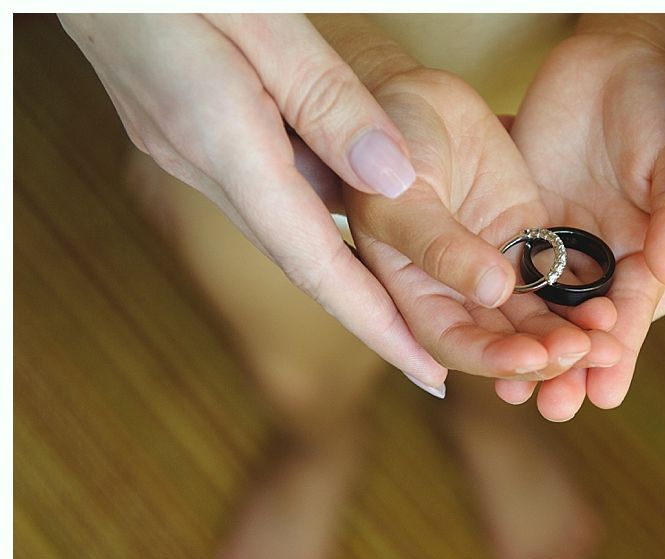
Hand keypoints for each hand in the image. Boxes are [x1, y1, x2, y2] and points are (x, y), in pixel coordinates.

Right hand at [59, 13, 447, 390]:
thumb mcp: (267, 24)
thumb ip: (331, 102)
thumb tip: (395, 180)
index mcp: (224, 145)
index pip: (312, 260)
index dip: (373, 323)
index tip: (423, 369)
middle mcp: (201, 165)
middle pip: (301, 261)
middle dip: (369, 316)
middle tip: (429, 362)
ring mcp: (188, 153)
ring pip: (285, 225)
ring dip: (346, 270)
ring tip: (410, 301)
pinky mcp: (186, 136)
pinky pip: (266, 190)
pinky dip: (315, 217)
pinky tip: (352, 213)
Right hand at [338, 61, 624, 420]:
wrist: (414, 94)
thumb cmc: (388, 141)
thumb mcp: (402, 195)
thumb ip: (441, 247)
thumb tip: (493, 292)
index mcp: (414, 291)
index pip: (454, 343)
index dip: (493, 358)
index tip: (535, 356)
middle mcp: (454, 291)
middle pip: (502, 342)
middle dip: (545, 353)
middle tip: (588, 351)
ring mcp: (493, 267)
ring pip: (535, 318)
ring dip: (570, 333)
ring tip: (610, 338)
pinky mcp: (524, 241)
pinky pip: (556, 280)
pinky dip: (581, 297)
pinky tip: (613, 306)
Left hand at [510, 16, 664, 407]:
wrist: (628, 47)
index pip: (651, 307)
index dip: (623, 348)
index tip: (598, 387)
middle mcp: (637, 256)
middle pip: (603, 320)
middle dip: (576, 363)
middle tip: (551, 406)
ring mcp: (591, 241)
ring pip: (560, 303)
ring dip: (539, 343)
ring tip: (513, 389)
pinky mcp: (550, 220)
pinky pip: (527, 268)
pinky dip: (510, 301)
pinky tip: (487, 328)